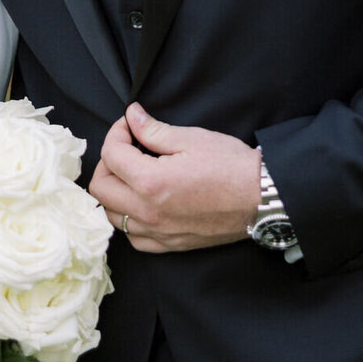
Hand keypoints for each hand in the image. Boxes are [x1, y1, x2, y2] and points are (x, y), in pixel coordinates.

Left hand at [89, 102, 261, 252]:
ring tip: (131, 175)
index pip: (111, 155)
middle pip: (100, 189)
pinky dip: (128, 220)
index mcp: (151, 182)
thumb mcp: (191, 139)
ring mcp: (158, 232)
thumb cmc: (232, 166)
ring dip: (113, 193)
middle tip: (125, 149)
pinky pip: (133, 238)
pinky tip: (141, 204)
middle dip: (106, 162)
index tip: (129, 125)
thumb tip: (132, 116)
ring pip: (111, 216)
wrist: (262, 198)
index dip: (116, 132)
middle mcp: (148, 212)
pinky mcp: (170, 245)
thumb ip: (153, 130)